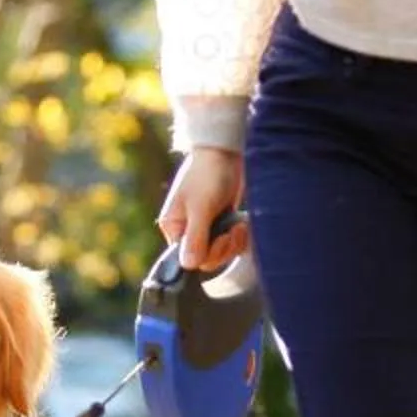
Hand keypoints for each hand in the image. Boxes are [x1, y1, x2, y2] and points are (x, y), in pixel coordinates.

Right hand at [158, 149, 249, 271]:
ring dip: (234, 241)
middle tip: (232, 230)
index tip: (221, 238)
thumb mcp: (200, 207)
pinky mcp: (221, 222)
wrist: (226, 150)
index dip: (207, 253)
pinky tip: (242, 223)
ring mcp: (205, 226)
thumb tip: (187, 266)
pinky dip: (239, 236)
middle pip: (207, 259)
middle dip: (223, 247)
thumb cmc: (208, 174)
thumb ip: (195, 238)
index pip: (188, 258)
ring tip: (239, 225)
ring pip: (221, 252)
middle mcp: (187, 230)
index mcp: (174, 226)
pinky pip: (231, 242)